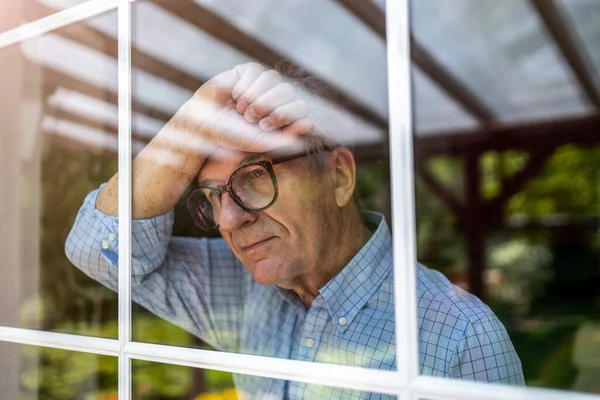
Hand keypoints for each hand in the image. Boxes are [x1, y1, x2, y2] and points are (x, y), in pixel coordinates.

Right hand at [169, 63, 313, 153]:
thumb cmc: (232, 137)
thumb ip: (286, 138)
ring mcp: (262, 84)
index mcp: (284, 116)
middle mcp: (276, 98)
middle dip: (268, 106)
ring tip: (241, 110)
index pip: (300, 107)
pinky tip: (234, 96)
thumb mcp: (260, 142)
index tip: (265, 126)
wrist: (202, 124)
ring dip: (256, 96)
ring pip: (273, 78)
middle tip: (250, 119)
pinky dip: (245, 85)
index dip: (285, 114)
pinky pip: (256, 70)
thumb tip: (310, 124)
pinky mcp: (247, 72)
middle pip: (288, 91)